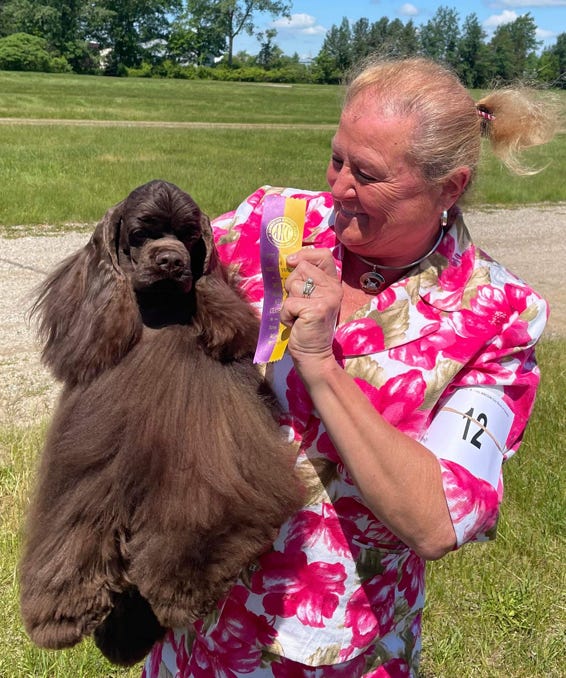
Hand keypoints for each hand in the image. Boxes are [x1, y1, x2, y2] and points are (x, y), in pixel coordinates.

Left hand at [281, 248, 342, 378]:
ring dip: (288, 302)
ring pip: (293, 285)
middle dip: (291, 285)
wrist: (312, 354)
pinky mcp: (317, 309)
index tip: (291, 262)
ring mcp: (327, 298)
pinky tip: (295, 323)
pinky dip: (286, 315)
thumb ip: (303, 280)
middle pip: (302, 268)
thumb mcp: (307, 298)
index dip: (304, 255)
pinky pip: (289, 303)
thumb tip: (287, 260)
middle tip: (298, 304)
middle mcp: (333, 288)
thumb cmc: (305, 325)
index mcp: (332, 283)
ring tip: (298, 315)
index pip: (323, 255)